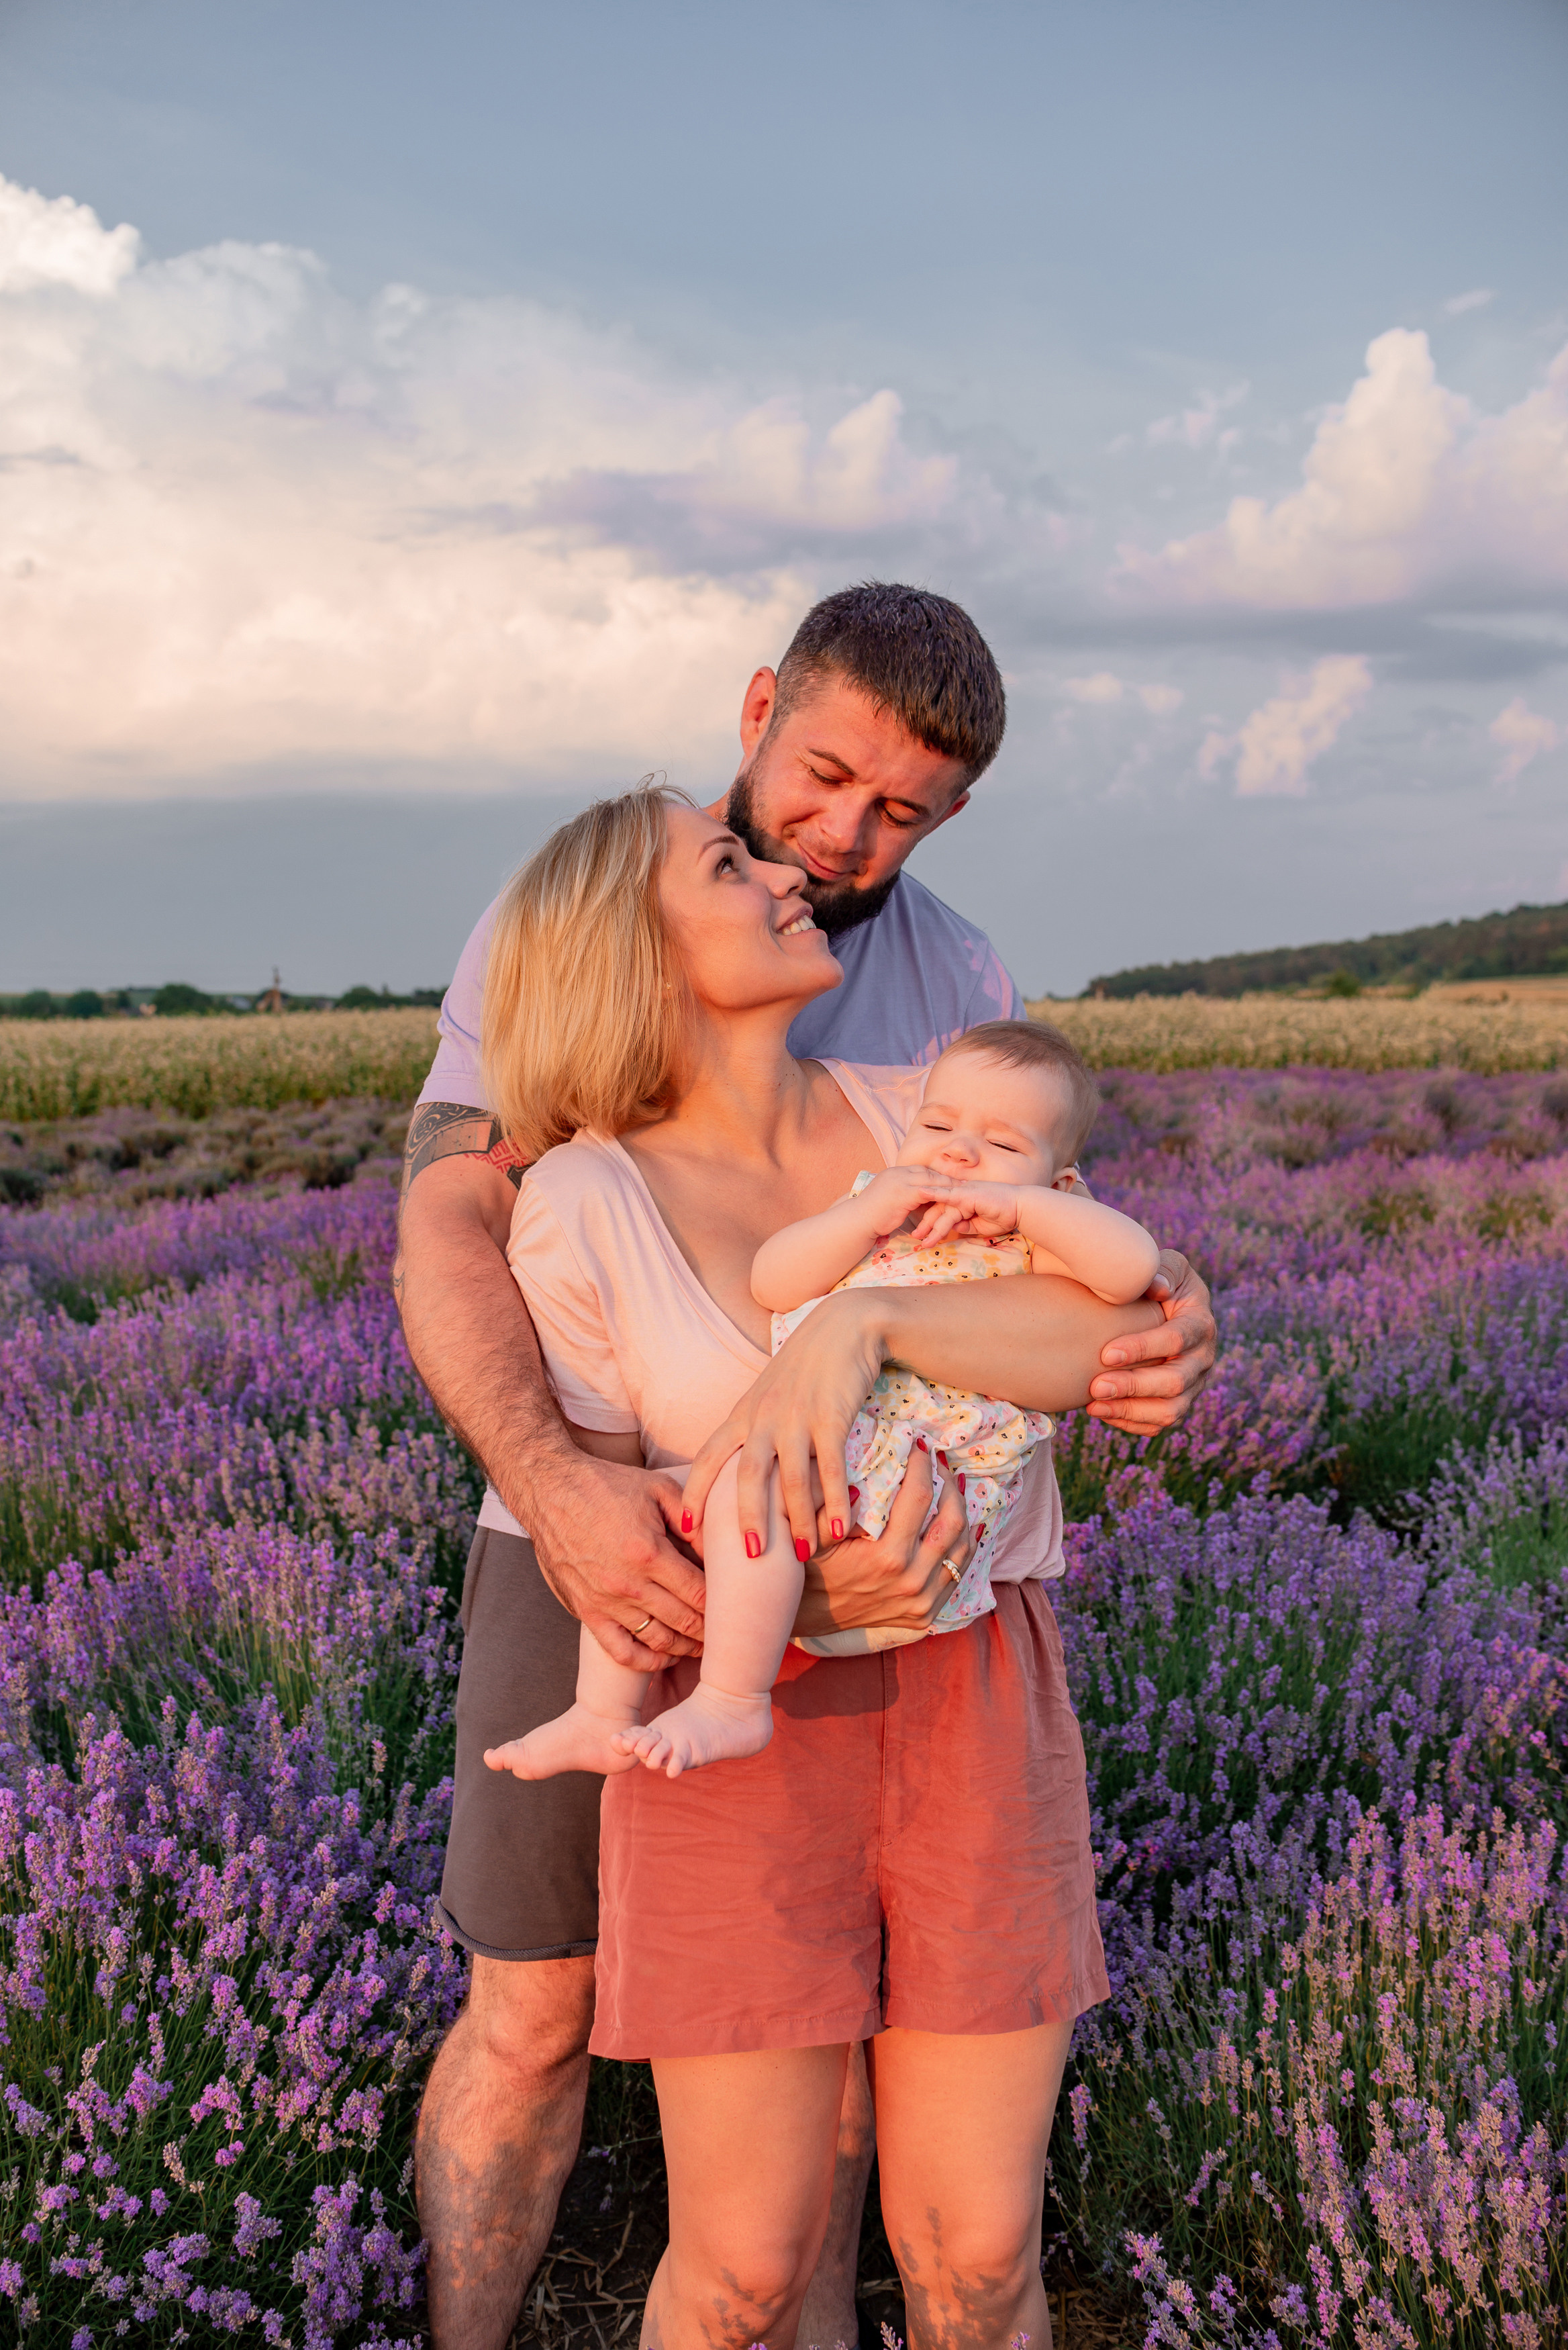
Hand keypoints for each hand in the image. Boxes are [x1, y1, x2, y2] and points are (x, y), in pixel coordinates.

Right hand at [525, 1445, 707, 1668]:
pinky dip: (647, 1660)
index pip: (700, 1594)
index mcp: (649, 1552)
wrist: (549, 1490)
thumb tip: (721, 1549)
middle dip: (711, 1631)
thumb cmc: (607, 1485)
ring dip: (685, 1647)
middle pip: (684, 1622)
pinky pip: (621, 1650)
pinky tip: (664, 1656)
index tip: (736, 1608)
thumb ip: (693, 1520)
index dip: (723, 1606)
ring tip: (702, 1644)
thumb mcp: (659, 1489)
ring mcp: (604, 1602)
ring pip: (657, 1640)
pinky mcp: (585, 1610)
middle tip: (728, 1632)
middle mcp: (627, 1584)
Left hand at [682, 1289, 886, 1556]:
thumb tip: (744, 1473)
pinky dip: (835, 1500)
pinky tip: (840, 1528)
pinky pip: (832, 1467)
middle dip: (746, 1519)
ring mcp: (798, 1417)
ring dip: (796, 1520)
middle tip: (748, 1559)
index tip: (687, 1531)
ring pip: (791, 1478)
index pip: (709, 1458)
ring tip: (801, 1556)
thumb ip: (754, 1429)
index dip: (696, 1494)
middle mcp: (764, 1417)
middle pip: (747, 1475)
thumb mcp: (768, 1395)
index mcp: (743, 1414)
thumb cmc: (806, 1367)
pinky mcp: (832, 1416)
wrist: (844, 1327)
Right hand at [794, 1441, 973, 1637]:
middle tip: (940, 1465)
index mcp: (887, 1556)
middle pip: (952, 1520)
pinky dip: (966, 1547)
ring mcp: (924, 1600)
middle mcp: (913, 1579)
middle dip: (949, 1485)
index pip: (919, 1498)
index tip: (920, 1447)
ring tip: (953, 1488)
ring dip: (963, 1512)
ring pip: (962, 1547)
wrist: (813, 1618)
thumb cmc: (812, 1571)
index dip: (922, 1467)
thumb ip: (830, 1512)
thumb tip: (857, 1485)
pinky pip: (959, 1574)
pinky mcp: (928, 1613)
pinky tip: (967, 1525)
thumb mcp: (814, 1539)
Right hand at [860, 1164, 953, 1236]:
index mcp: (894, 1173)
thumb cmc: (872, 1215)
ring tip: (962, 1191)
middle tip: (963, 1184)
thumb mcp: (889, 1198)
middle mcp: (898, 1173)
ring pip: (930, 1180)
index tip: (950, 1181)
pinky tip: (951, 1201)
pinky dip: (941, 1195)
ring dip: (947, 1186)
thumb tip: (916, 1199)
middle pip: (928, 1172)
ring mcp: (900, 1181)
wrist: (858, 1220)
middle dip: (946, 1178)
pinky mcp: (903, 1193)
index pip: (920, 1170)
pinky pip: (928, 1191)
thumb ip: (902, 1194)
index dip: (936, 1176)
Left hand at [908, 1178, 1020, 1245]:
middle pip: (937, 1209)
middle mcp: (961, 1193)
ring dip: (930, 1223)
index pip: (941, 1211)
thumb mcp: (980, 1226)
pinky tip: (922, 1193)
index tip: (920, 1235)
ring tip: (919, 1237)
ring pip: (942, 1209)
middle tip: (914, 1237)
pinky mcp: (968, 1193)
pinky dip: (935, 1193)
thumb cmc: (1005, 1215)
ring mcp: (964, 1192)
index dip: (930, 1223)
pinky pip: (948, 1193)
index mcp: (963, 1201)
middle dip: (925, 1224)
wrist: (1021, 1208)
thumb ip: (966, 1226)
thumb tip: (955, 1229)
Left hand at [1086, 1248, 1214, 1433]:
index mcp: (1201, 1324)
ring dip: (1130, 1411)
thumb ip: (1161, 1271)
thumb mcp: (1167, 1265)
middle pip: (1175, 1382)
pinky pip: (1159, 1423)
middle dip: (1133, 1386)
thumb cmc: (1161, 1282)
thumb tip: (1155, 1287)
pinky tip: (1101, 1412)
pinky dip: (1131, 1423)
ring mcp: (1193, 1385)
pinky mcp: (1178, 1401)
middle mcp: (1203, 1359)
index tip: (1105, 1353)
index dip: (1142, 1348)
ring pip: (1171, 1411)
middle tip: (1095, 1387)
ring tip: (1093, 1406)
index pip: (1175, 1339)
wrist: (1167, 1306)